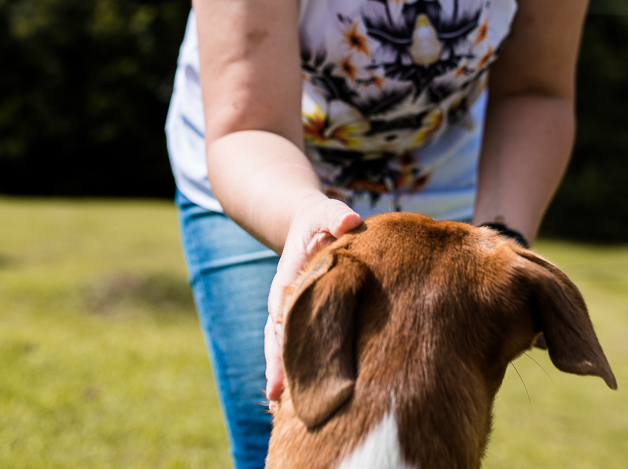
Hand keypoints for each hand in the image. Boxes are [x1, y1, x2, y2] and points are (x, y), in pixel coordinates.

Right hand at [264, 198, 361, 401]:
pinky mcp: (302, 323)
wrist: (309, 225)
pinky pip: (296, 351)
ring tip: (283, 414)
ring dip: (283, 378)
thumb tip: (351, 220)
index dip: (286, 333)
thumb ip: (336, 215)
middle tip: (278, 398)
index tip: (289, 356)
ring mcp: (291, 315)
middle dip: (277, 366)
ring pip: (282, 350)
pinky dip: (295, 375)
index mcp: (288, 278)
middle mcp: (285, 301)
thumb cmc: (323, 220)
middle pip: (277, 338)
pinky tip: (296, 407)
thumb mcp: (327, 212)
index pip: (284, 310)